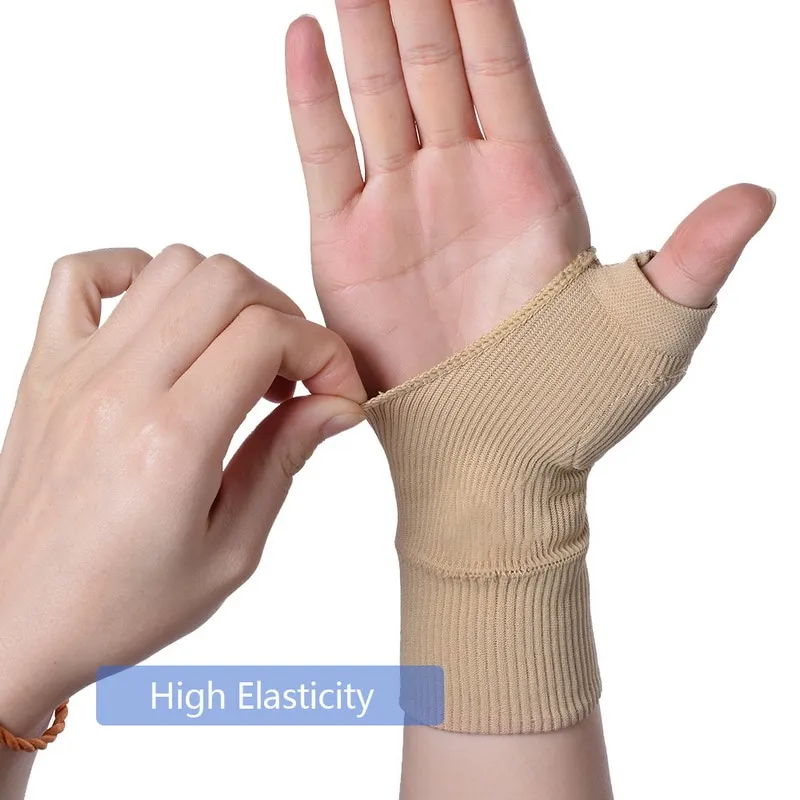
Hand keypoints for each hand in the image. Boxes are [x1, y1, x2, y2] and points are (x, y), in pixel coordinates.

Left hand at [0, 245, 365, 734]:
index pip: (268, 335)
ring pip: (169, 266)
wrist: (18, 623)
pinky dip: (132, 273)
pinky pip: (80, 275)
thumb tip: (336, 405)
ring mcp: (76, 370)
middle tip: (293, 374)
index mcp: (173, 440)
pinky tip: (163, 323)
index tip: (335, 391)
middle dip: (283, 315)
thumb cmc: (120, 605)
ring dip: (225, 298)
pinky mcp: (45, 369)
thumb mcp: (230, 550)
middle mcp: (121, 388)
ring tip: (237, 356)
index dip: (324, 352)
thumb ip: (284, 460)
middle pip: (225, 282)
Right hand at [285, 1, 774, 394]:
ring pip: (378, 94)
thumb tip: (760, 196)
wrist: (488, 461)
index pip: (504, 68)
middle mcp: (462, 182)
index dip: (483, 2)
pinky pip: (325, 155)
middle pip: (437, 64)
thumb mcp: (649, 329)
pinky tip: (306, 35)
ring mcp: (400, 208)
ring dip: (364, 27)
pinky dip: (312, 97)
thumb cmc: (569, 406)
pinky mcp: (346, 245)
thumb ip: (694, 256)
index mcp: (533, 184)